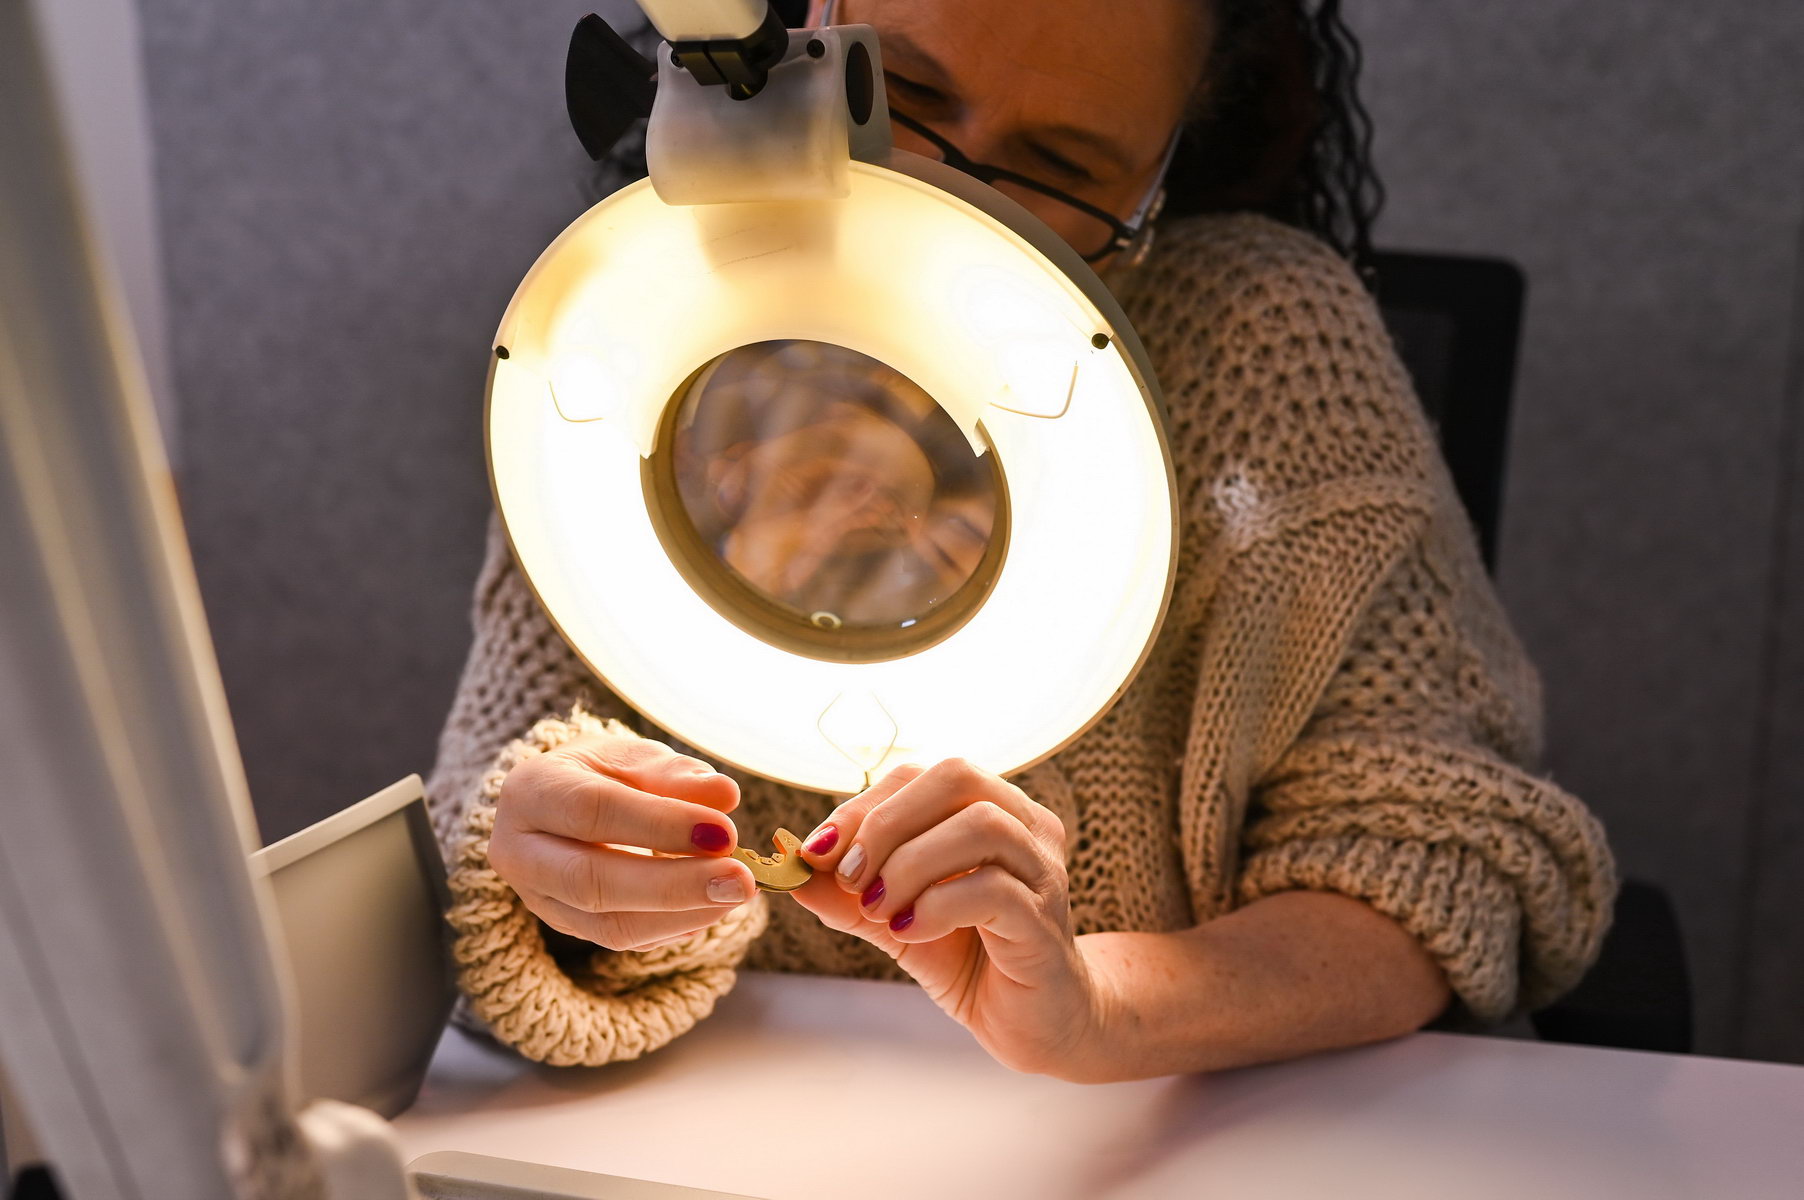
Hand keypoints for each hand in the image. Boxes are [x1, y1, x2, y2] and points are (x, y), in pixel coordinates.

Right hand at [489, 729, 756, 950]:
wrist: (561, 805)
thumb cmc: (602, 773)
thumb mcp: (634, 758)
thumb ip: (675, 775)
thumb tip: (725, 795)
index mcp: (531, 791)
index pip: (592, 811)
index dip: (660, 825)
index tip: (724, 832)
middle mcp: (519, 851)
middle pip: (591, 880)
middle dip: (674, 885)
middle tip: (740, 880)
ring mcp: (538, 899)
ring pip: (606, 924)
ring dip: (681, 915)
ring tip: (736, 894)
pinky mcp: (566, 927)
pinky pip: (620, 939)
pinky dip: (673, 927)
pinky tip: (713, 907)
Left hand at [788, 760, 1107, 1077]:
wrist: (1037, 1024)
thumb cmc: (972, 960)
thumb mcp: (896, 921)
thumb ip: (848, 896)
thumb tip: (789, 870)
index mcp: (993, 811)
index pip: (921, 775)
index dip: (863, 806)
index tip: (820, 853)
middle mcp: (1026, 828)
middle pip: (956, 776)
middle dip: (886, 823)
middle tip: (851, 878)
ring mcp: (1043, 872)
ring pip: (979, 826)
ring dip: (910, 865)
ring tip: (880, 910)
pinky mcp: (1044, 922)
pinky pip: (993, 889)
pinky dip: (936, 904)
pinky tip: (910, 931)